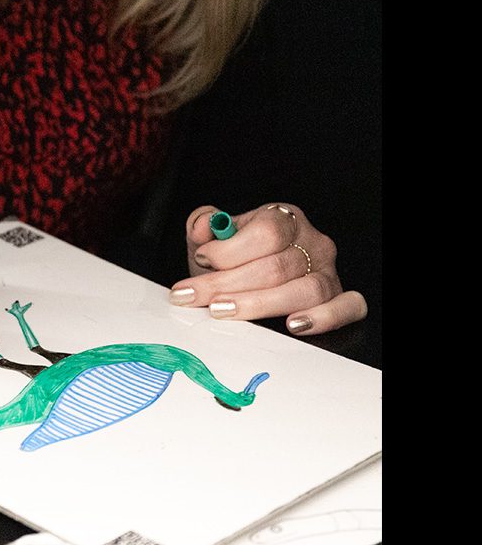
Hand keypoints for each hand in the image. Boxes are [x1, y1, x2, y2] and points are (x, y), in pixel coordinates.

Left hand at [168, 203, 366, 334]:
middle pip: (276, 267)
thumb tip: (203, 226)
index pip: (266, 232)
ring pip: (304, 291)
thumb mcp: (211, 238)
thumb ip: (202, 225)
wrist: (242, 277)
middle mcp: (312, 243)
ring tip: (223, 310)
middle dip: (227, 284)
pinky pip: (348, 307)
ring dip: (258, 305)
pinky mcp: (339, 297)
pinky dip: (324, 318)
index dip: (229, 249)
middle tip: (195, 296)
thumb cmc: (230, 259)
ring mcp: (328, 272)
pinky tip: (293, 325)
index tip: (201, 259)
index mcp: (284, 219)